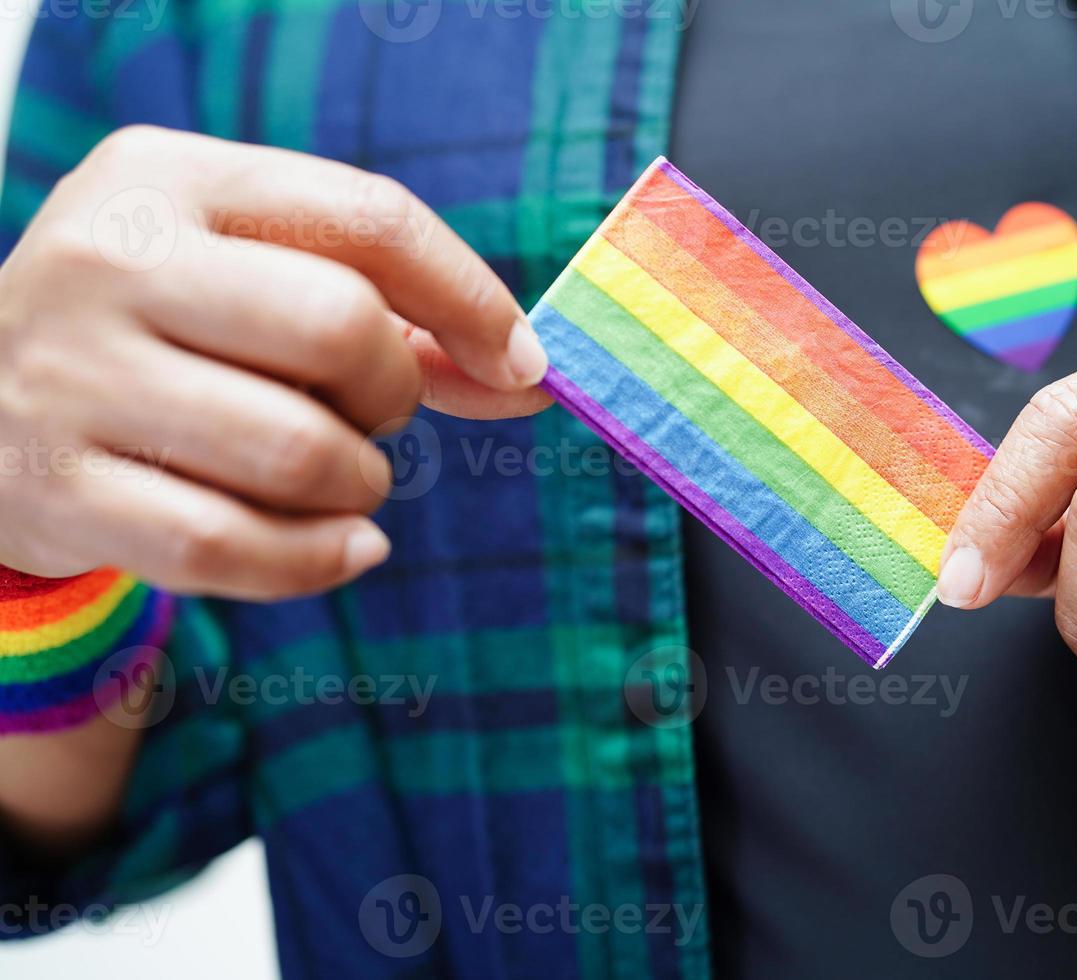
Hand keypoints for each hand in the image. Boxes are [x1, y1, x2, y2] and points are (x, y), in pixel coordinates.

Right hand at [0, 126, 551, 598]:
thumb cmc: (170, 336)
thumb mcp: (255, 281)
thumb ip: (396, 317)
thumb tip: (532, 376)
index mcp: (168, 179)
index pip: (370, 217)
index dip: (472, 298)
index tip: (521, 363)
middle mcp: (106, 258)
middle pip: (341, 326)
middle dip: (394, 389)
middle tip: (372, 413)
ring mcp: (68, 376)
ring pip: (297, 450)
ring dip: (359, 483)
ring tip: (339, 477)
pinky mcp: (55, 490)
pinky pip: (228, 547)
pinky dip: (318, 560)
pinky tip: (348, 546)